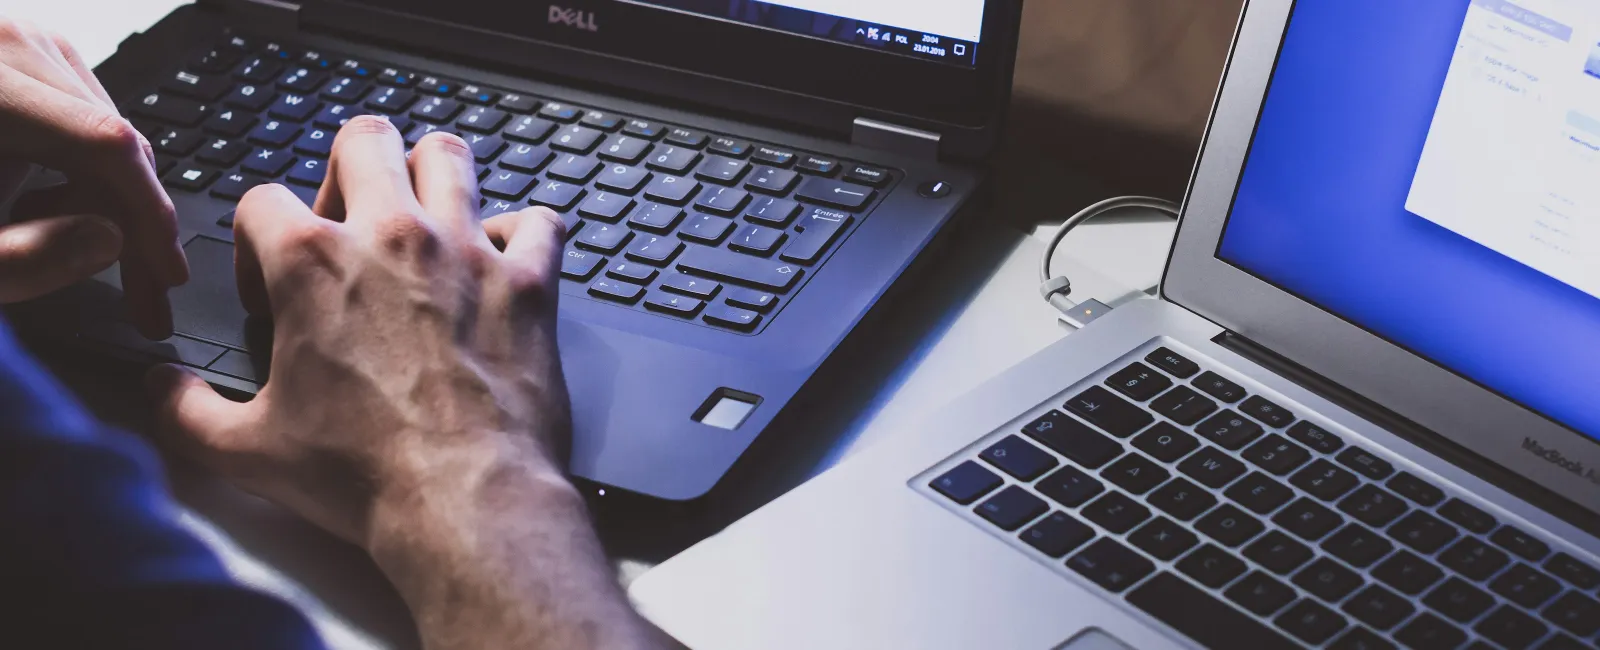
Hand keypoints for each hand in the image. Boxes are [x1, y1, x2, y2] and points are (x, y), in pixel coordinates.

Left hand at [0, 18, 186, 335]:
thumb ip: (22, 260)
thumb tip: (110, 241)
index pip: (104, 144)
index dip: (149, 215)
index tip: (166, 275)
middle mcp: (5, 44)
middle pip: (113, 138)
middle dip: (135, 222)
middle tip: (146, 296)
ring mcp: (15, 42)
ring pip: (106, 131)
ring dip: (108, 200)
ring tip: (66, 245)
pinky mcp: (18, 55)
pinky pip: (82, 118)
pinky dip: (82, 172)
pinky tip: (47, 207)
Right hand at [147, 119, 664, 648]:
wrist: (464, 501)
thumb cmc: (364, 475)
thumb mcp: (246, 450)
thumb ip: (186, 410)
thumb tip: (160, 388)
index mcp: (311, 263)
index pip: (261, 199)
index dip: (254, 239)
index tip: (269, 286)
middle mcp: (391, 237)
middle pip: (364, 138)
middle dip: (348, 168)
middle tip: (350, 220)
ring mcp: (466, 251)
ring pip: (451, 155)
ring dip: (433, 175)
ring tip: (425, 215)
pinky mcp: (528, 282)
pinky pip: (540, 221)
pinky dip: (524, 232)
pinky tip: (505, 260)